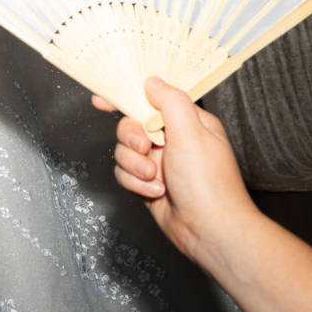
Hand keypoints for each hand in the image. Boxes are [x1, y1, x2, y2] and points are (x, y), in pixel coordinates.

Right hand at [93, 77, 259, 269]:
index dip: (127, 98)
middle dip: (132, 139)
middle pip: (131, 125)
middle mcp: (173, 140)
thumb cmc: (207, 183)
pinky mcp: (148, 182)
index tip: (102, 101)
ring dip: (135, 166)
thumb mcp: (191, 133)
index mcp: (189, 122)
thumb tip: (152, 81)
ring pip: (124, 151)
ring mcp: (160, 162)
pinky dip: (136, 183)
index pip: (153, 100)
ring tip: (155, 179)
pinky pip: (125, 173)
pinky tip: (156, 192)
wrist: (208, 231)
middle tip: (144, 149)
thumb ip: (170, 102)